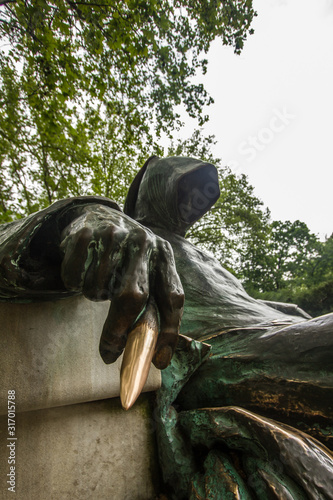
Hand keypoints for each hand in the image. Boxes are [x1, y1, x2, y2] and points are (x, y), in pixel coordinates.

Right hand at [60, 204, 183, 368]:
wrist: (99, 214)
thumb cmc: (128, 255)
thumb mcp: (149, 268)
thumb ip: (155, 302)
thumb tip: (158, 356)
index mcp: (164, 254)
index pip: (173, 297)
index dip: (168, 332)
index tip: (158, 361)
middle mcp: (143, 242)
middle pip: (133, 297)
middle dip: (119, 330)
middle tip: (109, 352)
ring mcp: (114, 235)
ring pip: (98, 289)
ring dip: (96, 295)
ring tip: (100, 278)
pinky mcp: (86, 233)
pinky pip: (76, 277)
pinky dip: (75, 282)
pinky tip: (84, 267)